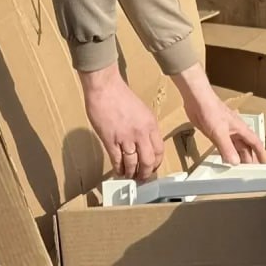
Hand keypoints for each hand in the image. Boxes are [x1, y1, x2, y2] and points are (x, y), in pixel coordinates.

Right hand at [80, 65, 164, 180]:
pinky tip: (119, 171)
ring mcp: (125, 138)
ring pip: (133, 163)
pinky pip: (117, 160)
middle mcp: (141, 133)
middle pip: (148, 161)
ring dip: (132, 173)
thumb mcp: (142, 111)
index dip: (157, 162)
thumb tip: (144, 142)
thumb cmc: (120, 96)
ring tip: (130, 176)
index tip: (153, 167)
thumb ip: (145, 127)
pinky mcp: (110, 140)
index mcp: (151, 125)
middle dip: (146, 173)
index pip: (159, 150)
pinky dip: (119, 168)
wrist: (105, 88)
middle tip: (142, 177)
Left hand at [172, 64, 265, 164]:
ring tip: (238, 168)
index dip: (261, 153)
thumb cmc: (211, 110)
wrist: (197, 100)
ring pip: (235, 146)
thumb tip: (235, 162)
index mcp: (240, 129)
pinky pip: (224, 145)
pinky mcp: (215, 132)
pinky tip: (224, 158)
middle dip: (248, 158)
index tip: (264, 162)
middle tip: (249, 170)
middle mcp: (235, 130)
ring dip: (237, 156)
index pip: (255, 143)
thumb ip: (227, 148)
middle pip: (245, 147)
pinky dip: (226, 153)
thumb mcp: (220, 132)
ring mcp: (225, 131)